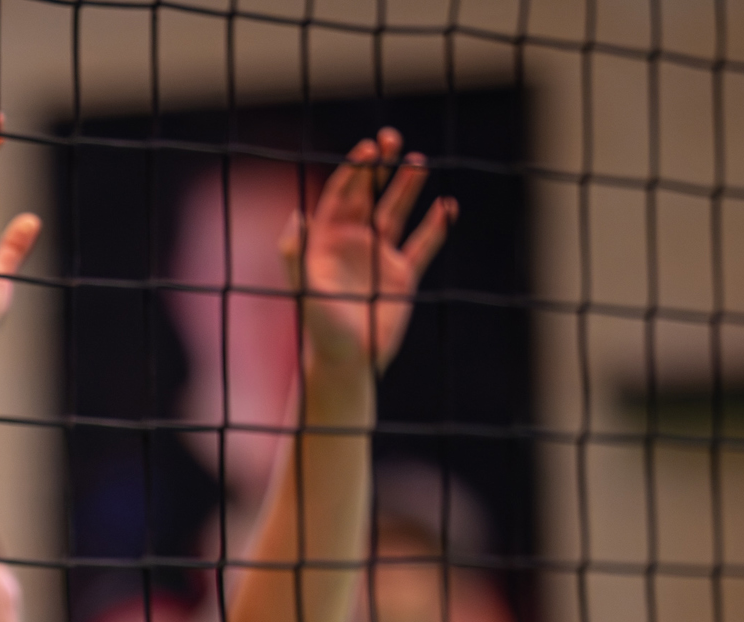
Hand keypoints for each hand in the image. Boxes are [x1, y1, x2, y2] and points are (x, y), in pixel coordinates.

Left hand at [282, 127, 455, 375]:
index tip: (369, 149)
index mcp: (328, 241)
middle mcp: (354, 243)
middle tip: (392, 138)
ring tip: (419, 161)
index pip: (342, 195)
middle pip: (369, 194)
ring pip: (396, 212)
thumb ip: (296, 253)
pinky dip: (435, 226)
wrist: (346, 360)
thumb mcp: (304, 287)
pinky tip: (447, 205)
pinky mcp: (402, 276)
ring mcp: (379, 257)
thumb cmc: (319, 327)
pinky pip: (423, 244)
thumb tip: (296, 215)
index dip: (354, 171)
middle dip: (380, 167)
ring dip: (407, 187)